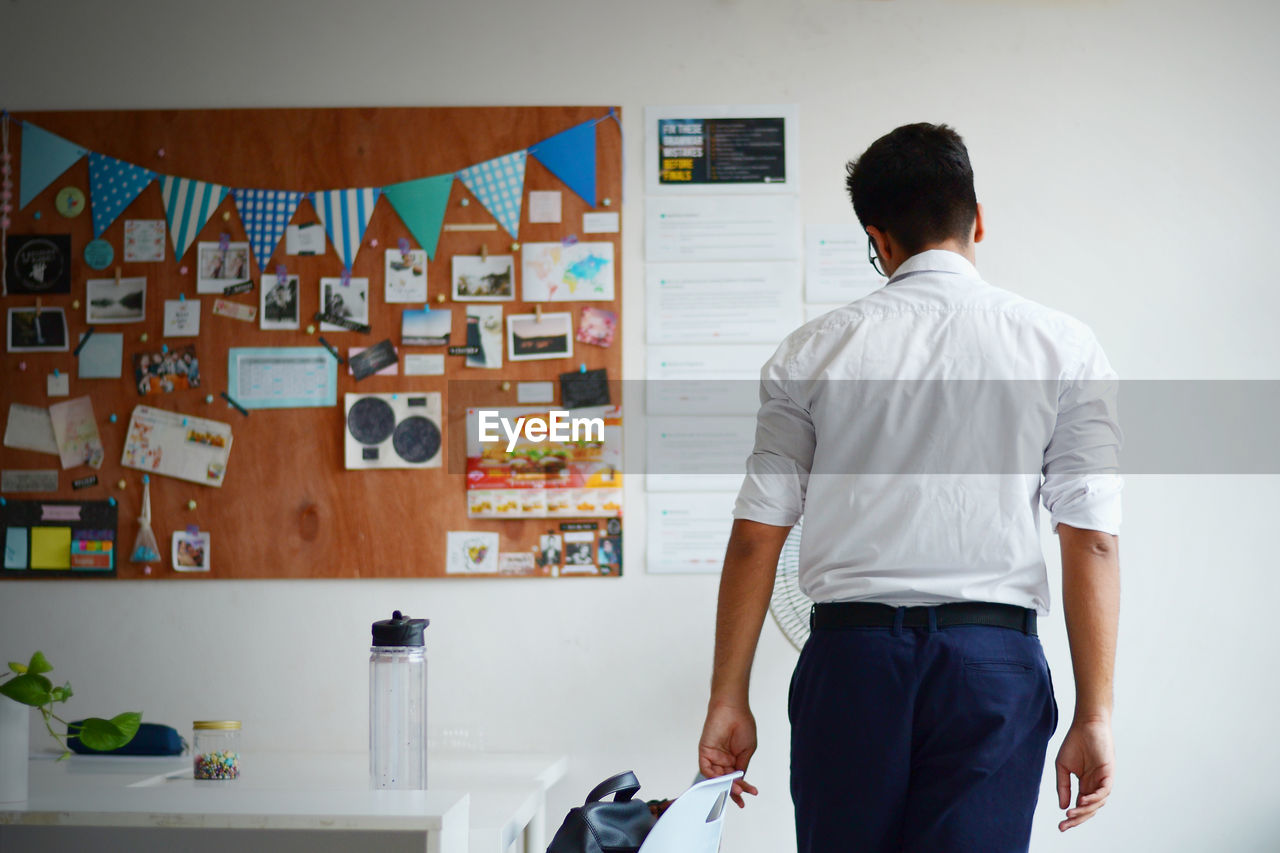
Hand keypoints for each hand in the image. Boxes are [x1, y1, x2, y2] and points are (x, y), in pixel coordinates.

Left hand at [698, 700, 760, 807]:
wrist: (733, 708)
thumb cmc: (743, 724)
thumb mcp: (747, 750)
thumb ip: (742, 766)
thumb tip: (741, 781)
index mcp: (734, 759)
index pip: (736, 778)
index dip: (742, 788)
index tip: (751, 794)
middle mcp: (723, 760)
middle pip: (726, 781)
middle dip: (734, 791)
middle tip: (741, 798)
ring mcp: (714, 756)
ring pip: (716, 778)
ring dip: (725, 785)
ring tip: (737, 790)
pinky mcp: (705, 752)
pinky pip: (707, 769)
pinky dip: (714, 777)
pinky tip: (724, 781)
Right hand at [1055, 716, 1114, 830]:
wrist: (1085, 725)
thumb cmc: (1074, 743)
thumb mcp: (1062, 767)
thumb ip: (1063, 786)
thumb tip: (1062, 806)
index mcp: (1085, 785)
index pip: (1080, 807)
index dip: (1071, 818)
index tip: (1060, 826)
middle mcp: (1095, 786)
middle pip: (1089, 809)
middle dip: (1077, 819)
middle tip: (1064, 825)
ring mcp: (1103, 780)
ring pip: (1097, 803)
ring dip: (1085, 810)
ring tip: (1071, 813)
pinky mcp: (1108, 773)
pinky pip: (1104, 791)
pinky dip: (1094, 798)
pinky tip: (1083, 800)